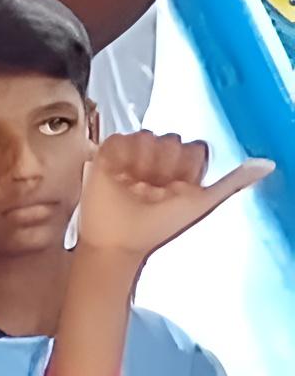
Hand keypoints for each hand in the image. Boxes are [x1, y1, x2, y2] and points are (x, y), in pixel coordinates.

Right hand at [77, 130, 269, 263]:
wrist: (119, 240)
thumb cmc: (158, 227)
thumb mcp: (202, 203)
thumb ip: (233, 182)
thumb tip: (267, 163)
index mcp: (181, 171)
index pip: (191, 146)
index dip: (185, 164)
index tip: (177, 186)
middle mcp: (158, 161)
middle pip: (170, 137)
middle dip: (162, 163)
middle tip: (152, 188)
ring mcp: (132, 157)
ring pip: (146, 135)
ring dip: (139, 162)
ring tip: (132, 185)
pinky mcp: (107, 155)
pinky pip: (119, 138)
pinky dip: (117, 157)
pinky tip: (117, 176)